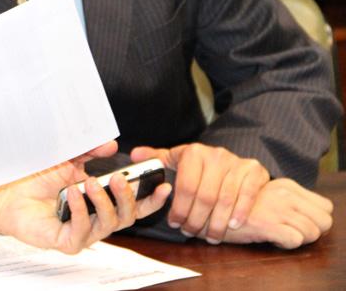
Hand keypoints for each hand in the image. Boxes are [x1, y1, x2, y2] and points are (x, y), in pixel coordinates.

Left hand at [0, 141, 170, 253]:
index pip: (133, 205)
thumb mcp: (66, 159)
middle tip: (119, 179)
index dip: (152, 199)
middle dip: (127, 197)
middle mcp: (94, 219)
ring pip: (109, 224)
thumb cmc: (35, 178)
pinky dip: (80, 210)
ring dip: (103, 202)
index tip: (164, 185)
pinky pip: (82, 231)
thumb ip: (89, 152)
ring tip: (88, 183)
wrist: (5, 192)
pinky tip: (72, 194)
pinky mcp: (66, 242)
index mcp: (99, 201)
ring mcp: (82, 233)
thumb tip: (113, 145)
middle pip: (127, 216)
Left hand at [131, 143, 268, 242]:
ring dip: (216, 222)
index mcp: (193, 153)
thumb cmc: (202, 166)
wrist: (238, 162)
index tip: (175, 224)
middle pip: (204, 196)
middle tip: (190, 232)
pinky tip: (233, 225)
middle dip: (196, 219)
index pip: (184, 186)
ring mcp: (236, 163)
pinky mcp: (254, 171)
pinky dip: (239, 212)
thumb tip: (135, 155)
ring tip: (210, 236)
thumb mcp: (179, 159)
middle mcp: (215, 155)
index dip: (179, 209)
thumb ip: (157, 158)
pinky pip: (246, 195)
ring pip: (224, 199)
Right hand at [219, 178, 332, 248]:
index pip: (325, 206)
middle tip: (292, 232)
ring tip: (278, 235)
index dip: (316, 219)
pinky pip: (295, 240)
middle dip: (313, 231)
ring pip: (312, 232)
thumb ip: (282, 198)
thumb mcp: (261, 193)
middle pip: (324, 220)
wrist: (203, 206)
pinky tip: (268, 238)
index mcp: (284, 184)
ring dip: (298, 239)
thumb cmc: (232, 203)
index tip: (298, 223)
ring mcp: (275, 207)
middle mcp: (283, 193)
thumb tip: (310, 216)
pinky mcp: (265, 223)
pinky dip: (285, 244)